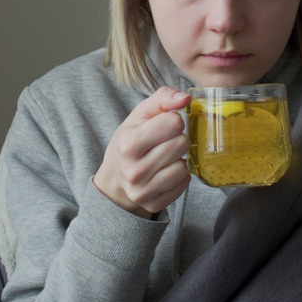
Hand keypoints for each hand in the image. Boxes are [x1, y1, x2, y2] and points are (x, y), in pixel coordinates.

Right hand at [93, 87, 191, 218]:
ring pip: (184, 166)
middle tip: (166, 142)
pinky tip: (167, 171)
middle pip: (181, 144)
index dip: (173, 120)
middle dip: (178, 139)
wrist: (115, 176)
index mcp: (128, 142)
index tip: (163, 126)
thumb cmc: (130, 140)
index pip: (173, 122)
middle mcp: (133, 169)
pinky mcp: (152, 204)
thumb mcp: (140, 114)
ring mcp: (142, 190)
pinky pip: (184, 184)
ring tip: (166, 157)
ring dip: (179, 158)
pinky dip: (180, 175)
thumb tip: (185, 98)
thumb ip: (163, 97)